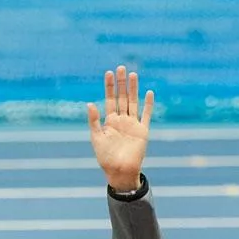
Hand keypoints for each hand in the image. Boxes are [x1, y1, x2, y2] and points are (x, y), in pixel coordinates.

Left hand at [86, 65, 153, 191]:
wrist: (119, 171)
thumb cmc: (105, 157)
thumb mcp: (96, 137)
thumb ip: (94, 121)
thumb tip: (89, 103)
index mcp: (109, 121)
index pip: (109, 99)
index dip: (109, 87)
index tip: (108, 73)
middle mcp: (122, 120)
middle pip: (122, 97)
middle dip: (121, 83)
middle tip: (121, 67)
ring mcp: (133, 124)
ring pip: (134, 102)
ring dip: (133, 89)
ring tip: (133, 75)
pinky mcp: (142, 131)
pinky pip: (146, 115)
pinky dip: (148, 104)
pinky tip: (149, 93)